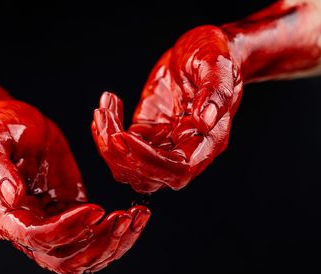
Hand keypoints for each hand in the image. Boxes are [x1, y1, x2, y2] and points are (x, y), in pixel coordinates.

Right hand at [0, 100, 149, 273]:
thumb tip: (12, 196)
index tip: (95, 208)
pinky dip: (116, 235)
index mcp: (4, 216)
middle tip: (123, 218)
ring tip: (135, 218)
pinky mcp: (72, 215)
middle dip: (97, 244)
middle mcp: (27, 229)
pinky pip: (94, 238)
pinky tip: (134, 217)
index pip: (36, 238)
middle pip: (64, 259)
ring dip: (112, 244)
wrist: (15, 122)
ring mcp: (51, 225)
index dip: (68, 228)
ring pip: (83, 257)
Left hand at [92, 25, 242, 192]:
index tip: (124, 136)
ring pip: (129, 168)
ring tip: (103, 109)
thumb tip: (205, 121)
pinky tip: (107, 105)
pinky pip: (121, 149)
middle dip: (119, 154)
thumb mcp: (217, 65)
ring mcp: (162, 145)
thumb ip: (215, 93)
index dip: (148, 160)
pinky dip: (105, 133)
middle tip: (103, 117)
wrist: (200, 50)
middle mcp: (185, 151)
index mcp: (207, 142)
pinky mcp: (145, 135)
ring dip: (107, 145)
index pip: (177, 169)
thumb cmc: (214, 56)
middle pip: (148, 177)